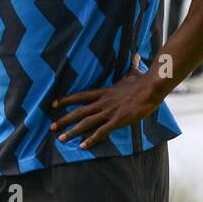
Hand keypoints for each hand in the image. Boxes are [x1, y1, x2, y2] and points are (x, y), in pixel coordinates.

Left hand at [51, 57, 165, 149]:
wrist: (150, 88)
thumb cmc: (143, 80)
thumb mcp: (133, 72)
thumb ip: (131, 66)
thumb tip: (136, 55)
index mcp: (104, 92)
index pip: (80, 95)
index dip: (66, 100)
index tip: (54, 104)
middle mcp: (102, 102)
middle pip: (79, 111)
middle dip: (64, 120)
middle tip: (52, 127)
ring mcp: (109, 112)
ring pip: (86, 123)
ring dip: (72, 131)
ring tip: (61, 138)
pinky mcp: (117, 121)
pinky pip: (101, 132)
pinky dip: (91, 139)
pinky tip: (82, 146)